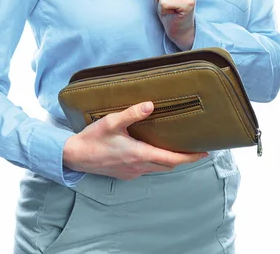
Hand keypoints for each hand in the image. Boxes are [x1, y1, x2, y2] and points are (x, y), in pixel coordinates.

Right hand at [63, 101, 208, 179]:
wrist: (76, 157)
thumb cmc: (93, 138)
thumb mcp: (112, 121)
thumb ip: (132, 113)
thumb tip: (151, 105)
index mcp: (139, 154)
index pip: (172, 159)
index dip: (190, 157)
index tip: (204, 153)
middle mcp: (139, 167)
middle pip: (168, 166)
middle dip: (182, 158)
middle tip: (192, 148)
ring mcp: (132, 172)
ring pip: (157, 169)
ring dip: (168, 161)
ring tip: (174, 148)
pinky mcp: (125, 174)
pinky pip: (146, 170)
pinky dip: (154, 162)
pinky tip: (149, 151)